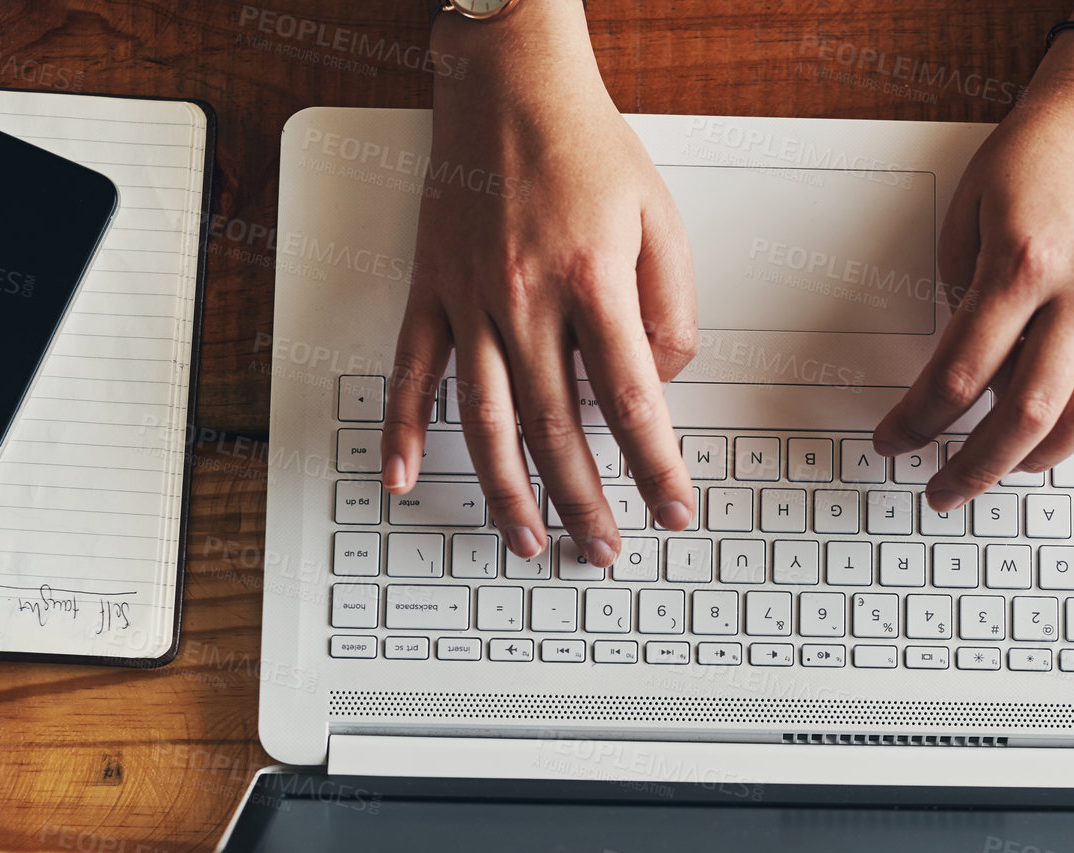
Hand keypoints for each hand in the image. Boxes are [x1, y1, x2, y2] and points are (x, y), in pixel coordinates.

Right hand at [382, 0, 697, 565]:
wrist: (509, 82)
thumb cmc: (587, 146)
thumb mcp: (662, 220)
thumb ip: (672, 309)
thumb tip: (660, 380)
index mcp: (591, 282)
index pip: (633, 400)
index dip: (656, 465)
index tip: (671, 508)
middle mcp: (524, 298)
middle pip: (556, 427)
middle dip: (582, 501)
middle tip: (601, 549)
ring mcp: (468, 298)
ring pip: (484, 418)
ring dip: (506, 489)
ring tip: (524, 539)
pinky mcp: (430, 290)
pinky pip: (410, 371)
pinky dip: (401, 430)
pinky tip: (402, 478)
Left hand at [873, 36, 1073, 510]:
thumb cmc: (1038, 152)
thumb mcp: (969, 212)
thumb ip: (960, 293)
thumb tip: (961, 369)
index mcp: (1022, 262)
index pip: (959, 372)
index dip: (919, 421)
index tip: (896, 442)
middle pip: (1024, 410)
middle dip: (976, 464)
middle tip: (946, 490)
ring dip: (1045, 456)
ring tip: (1012, 470)